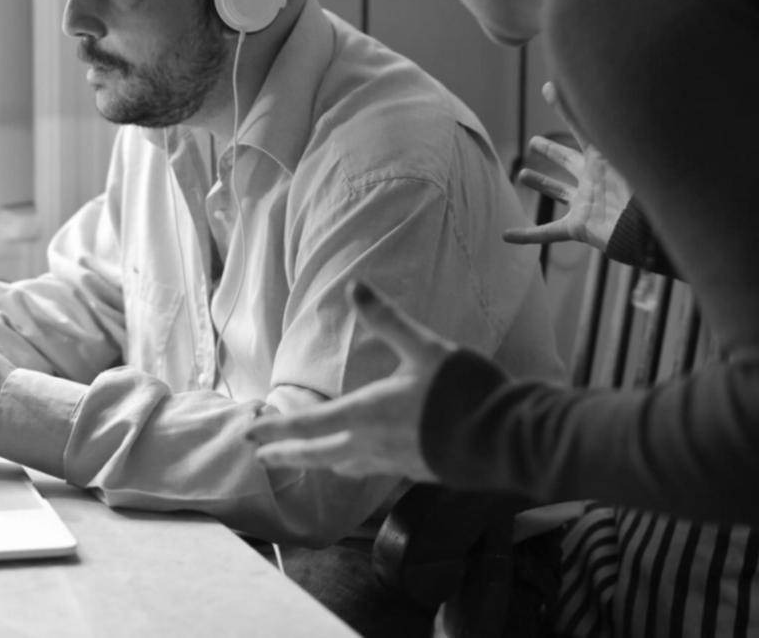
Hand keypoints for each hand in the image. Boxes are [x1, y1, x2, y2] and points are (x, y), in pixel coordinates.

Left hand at [245, 280, 452, 480]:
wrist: (508, 439)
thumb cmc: (464, 392)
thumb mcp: (424, 347)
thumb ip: (387, 319)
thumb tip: (355, 287)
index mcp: (366, 414)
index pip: (307, 425)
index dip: (275, 429)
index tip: (250, 433)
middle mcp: (372, 444)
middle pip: (317, 454)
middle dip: (286, 454)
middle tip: (260, 457)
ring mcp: (393, 463)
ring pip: (343, 466)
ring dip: (318, 461)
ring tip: (305, 457)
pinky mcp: (415, 472)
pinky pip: (370, 470)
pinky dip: (351, 465)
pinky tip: (355, 460)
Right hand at [503, 81, 630, 252]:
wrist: (641, 226)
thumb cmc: (627, 185)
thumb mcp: (600, 146)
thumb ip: (576, 117)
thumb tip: (550, 83)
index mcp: (600, 160)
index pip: (579, 132)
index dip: (564, 112)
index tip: (549, 94)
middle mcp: (592, 180)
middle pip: (569, 162)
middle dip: (553, 152)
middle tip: (536, 143)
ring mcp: (585, 205)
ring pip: (559, 192)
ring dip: (542, 185)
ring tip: (523, 175)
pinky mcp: (578, 228)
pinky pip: (548, 233)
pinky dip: (527, 235)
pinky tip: (506, 235)